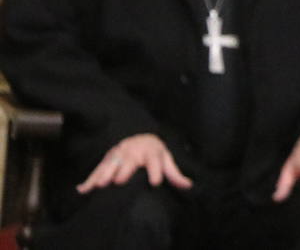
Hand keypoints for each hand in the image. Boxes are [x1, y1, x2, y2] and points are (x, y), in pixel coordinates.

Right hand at [77, 133, 191, 193]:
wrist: (140, 137)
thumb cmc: (154, 153)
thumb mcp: (166, 159)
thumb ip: (174, 174)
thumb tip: (189, 185)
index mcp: (151, 152)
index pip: (155, 160)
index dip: (156, 171)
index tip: (155, 182)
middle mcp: (134, 152)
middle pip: (129, 161)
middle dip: (124, 170)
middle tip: (119, 181)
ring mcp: (119, 155)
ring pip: (111, 164)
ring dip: (105, 173)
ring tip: (101, 185)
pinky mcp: (107, 159)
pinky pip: (97, 169)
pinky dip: (89, 179)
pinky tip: (82, 189)